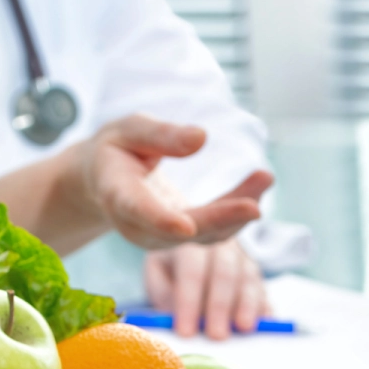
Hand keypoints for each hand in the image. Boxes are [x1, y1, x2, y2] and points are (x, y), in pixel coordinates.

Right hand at [0, 114, 273, 253]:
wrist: (104, 181)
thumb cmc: (116, 149)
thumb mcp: (129, 130)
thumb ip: (160, 135)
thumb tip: (201, 138)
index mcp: (117, 195)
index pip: (139, 211)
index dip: (162, 220)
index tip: (187, 226)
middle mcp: (138, 226)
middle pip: (181, 232)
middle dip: (219, 219)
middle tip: (254, 205)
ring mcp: (161, 238)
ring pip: (204, 236)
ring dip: (237, 213)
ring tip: (264, 178)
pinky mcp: (182, 238)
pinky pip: (214, 231)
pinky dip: (238, 211)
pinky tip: (260, 184)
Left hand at [144, 239, 268, 339]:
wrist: (192, 242)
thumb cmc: (171, 266)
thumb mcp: (157, 274)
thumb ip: (164, 293)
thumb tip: (173, 317)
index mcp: (190, 243)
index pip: (191, 271)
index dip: (189, 302)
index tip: (185, 332)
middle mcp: (220, 246)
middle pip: (224, 272)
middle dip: (220, 305)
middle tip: (217, 335)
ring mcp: (242, 258)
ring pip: (248, 278)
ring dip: (247, 305)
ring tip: (244, 328)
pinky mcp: (256, 275)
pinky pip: (263, 289)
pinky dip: (264, 307)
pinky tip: (264, 324)